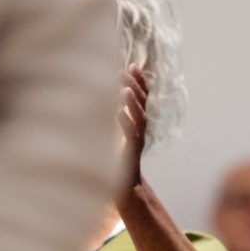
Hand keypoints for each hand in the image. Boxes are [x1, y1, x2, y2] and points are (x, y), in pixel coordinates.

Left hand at [117, 64, 149, 193]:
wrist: (125, 185)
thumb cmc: (117, 157)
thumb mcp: (114, 131)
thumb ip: (113, 113)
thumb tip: (105, 94)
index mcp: (138, 121)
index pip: (143, 96)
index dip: (140, 80)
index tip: (133, 64)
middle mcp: (141, 128)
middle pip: (144, 103)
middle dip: (135, 85)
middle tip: (124, 71)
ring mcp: (138, 139)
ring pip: (140, 118)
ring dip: (132, 103)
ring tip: (124, 89)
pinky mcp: (132, 152)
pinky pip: (130, 135)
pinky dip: (124, 122)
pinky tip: (115, 112)